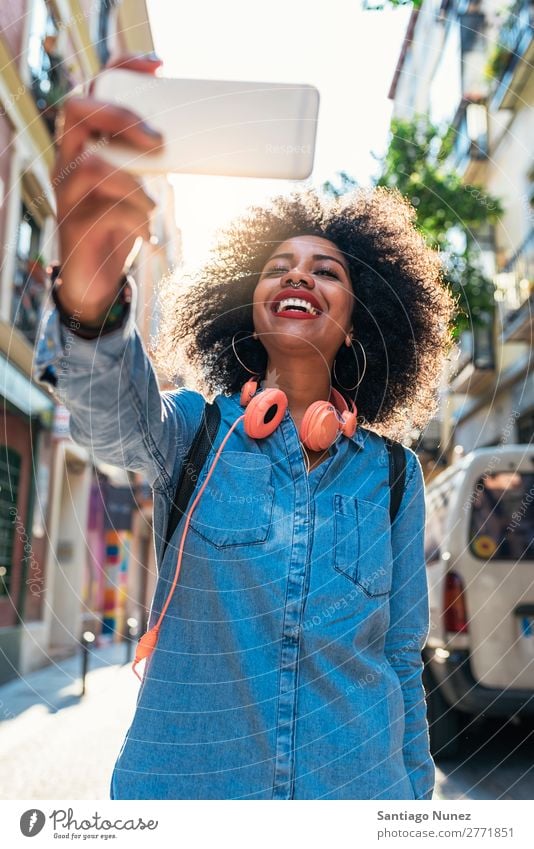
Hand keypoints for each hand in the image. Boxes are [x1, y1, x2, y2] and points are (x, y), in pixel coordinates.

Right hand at [53, 54, 163, 323]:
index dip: (122, 69)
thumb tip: (210, 143)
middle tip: (158, 141)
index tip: (160, 66)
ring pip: (89, 164)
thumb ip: (156, 162)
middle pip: (77, 111)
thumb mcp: (142, 185)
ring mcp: (67, 192)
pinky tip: (149, 234)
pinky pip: (103, 211)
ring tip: (155, 204)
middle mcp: (69, 159)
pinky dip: (134, 219)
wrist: (97, 281)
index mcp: (87, 141)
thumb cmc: (122, 224)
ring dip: (131, 180)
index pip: (95, 89)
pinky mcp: (73, 225)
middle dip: (121, 118)